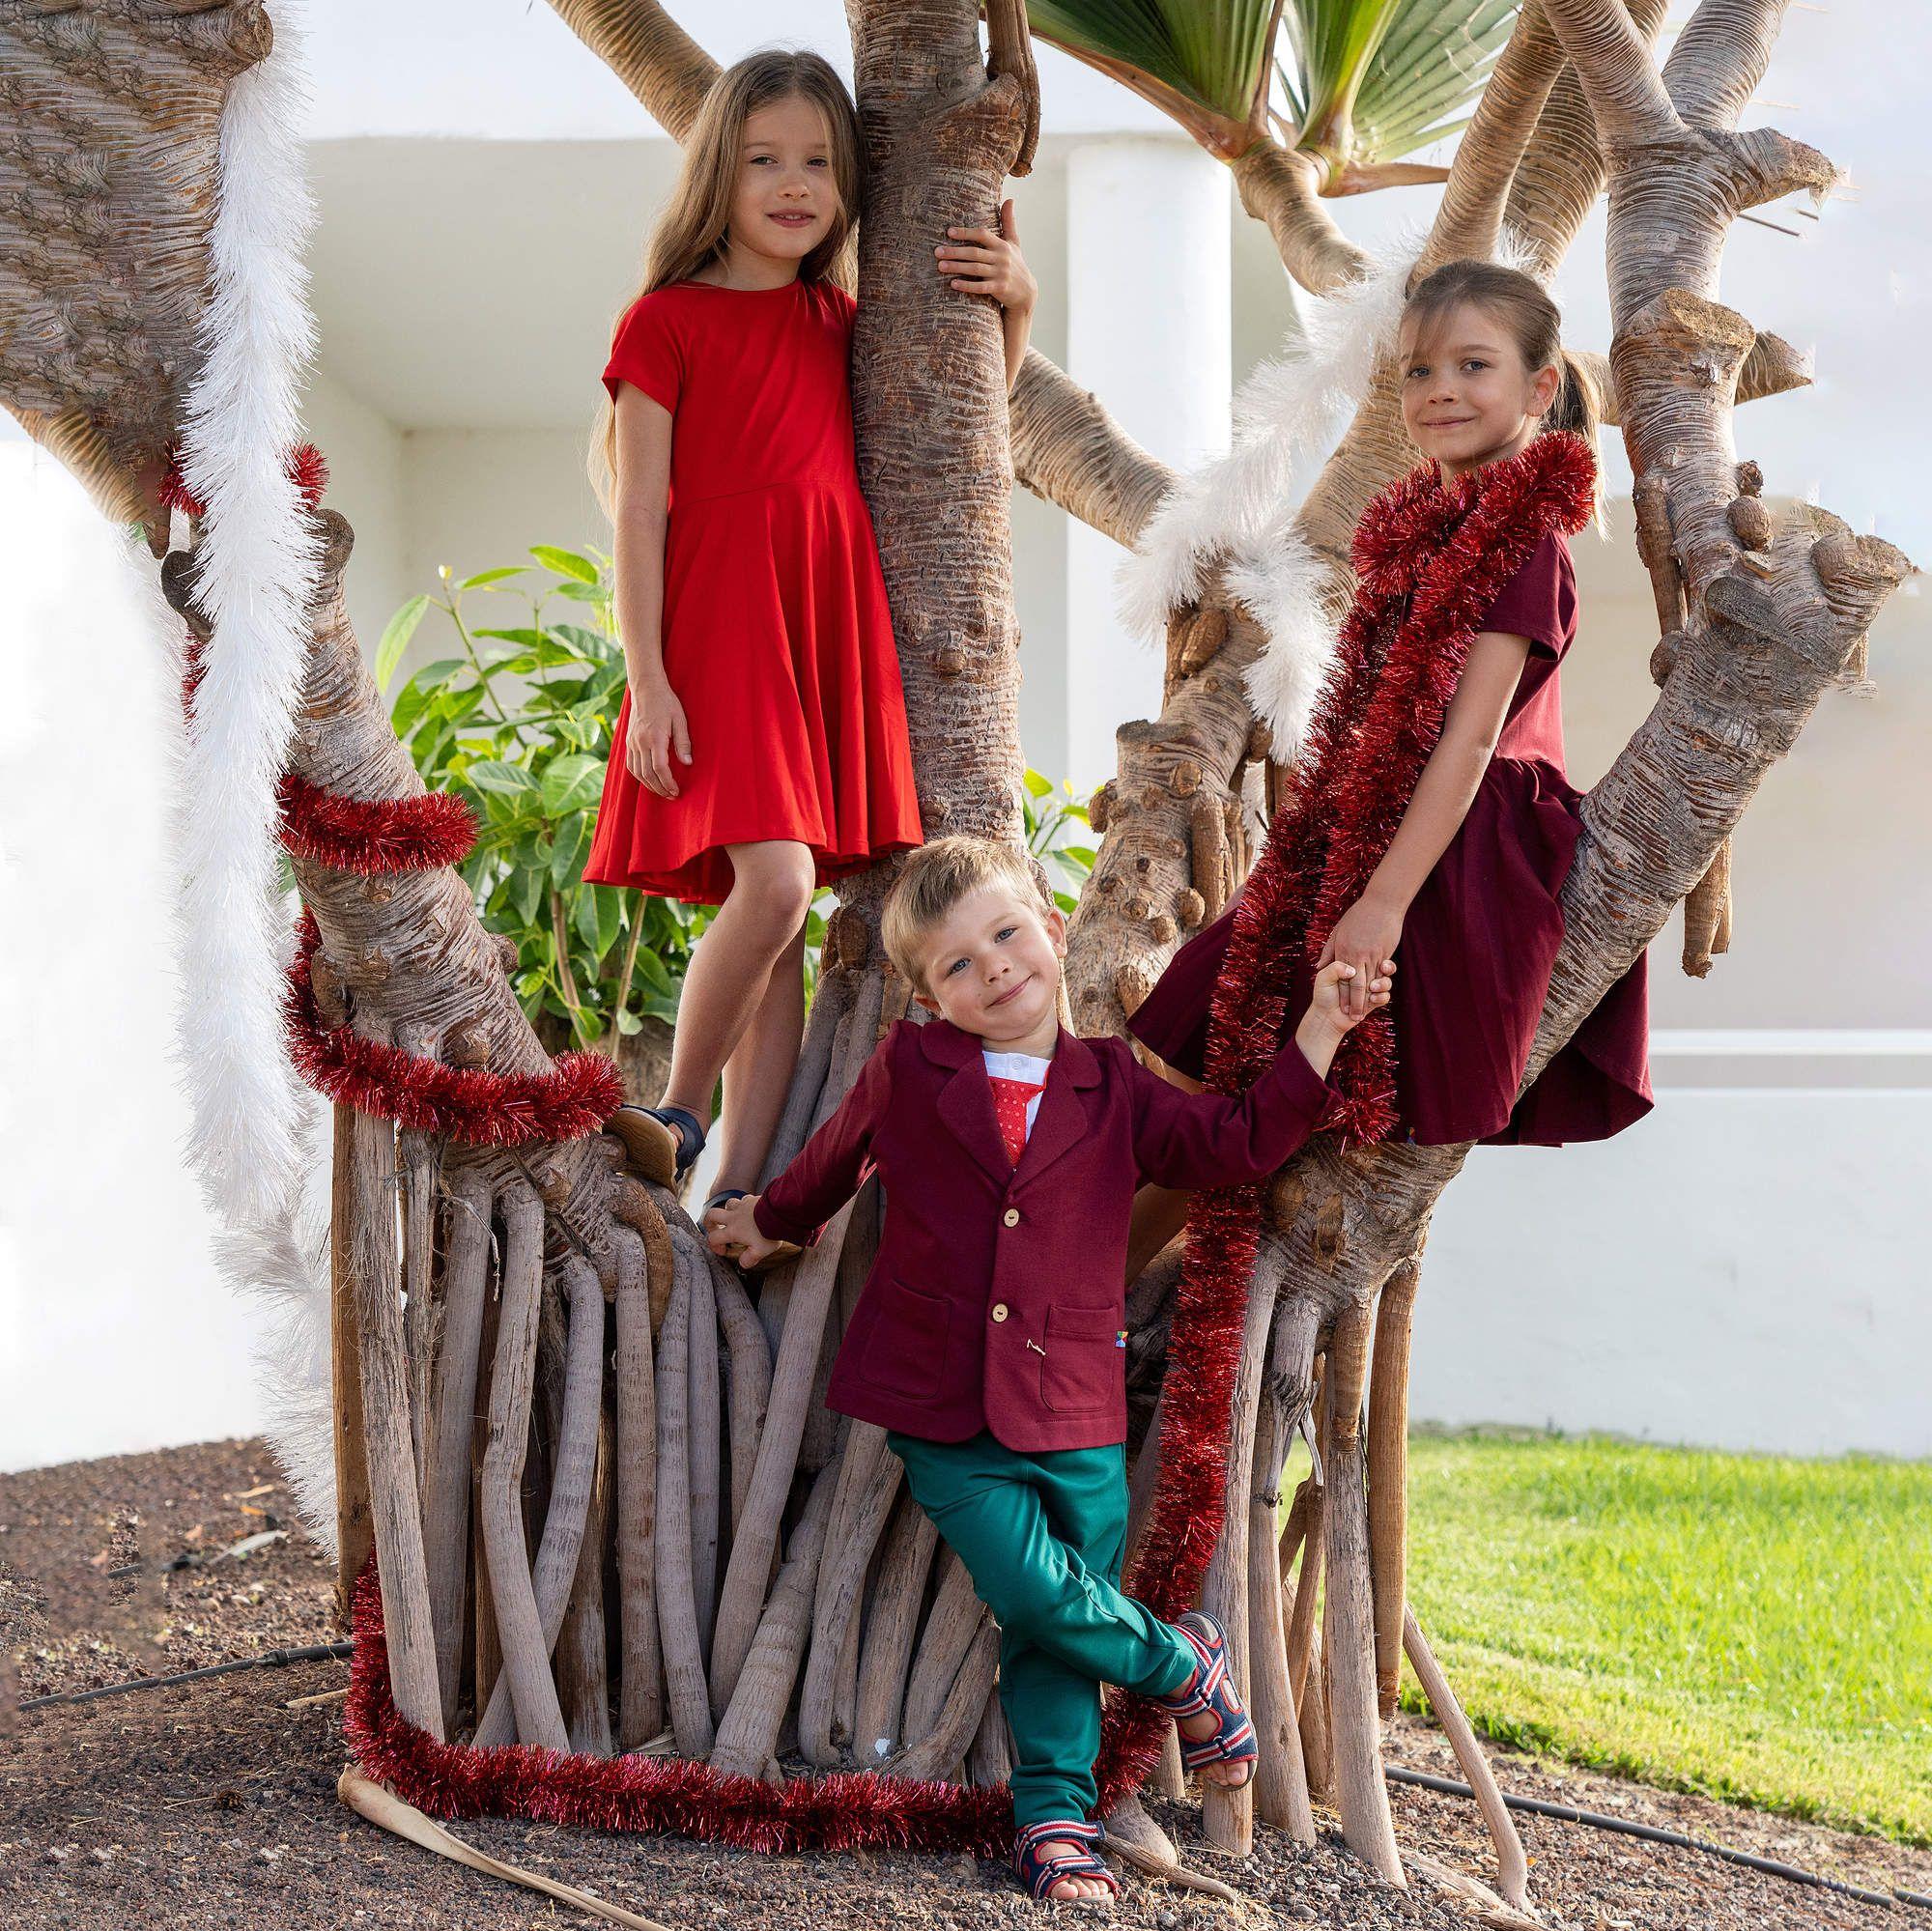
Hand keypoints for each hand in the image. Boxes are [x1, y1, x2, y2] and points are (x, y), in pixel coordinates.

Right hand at [625, 677, 690, 799]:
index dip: (668, 782)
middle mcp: (640, 742)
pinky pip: (630, 764)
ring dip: (649, 785)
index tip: (676, 791)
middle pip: (647, 774)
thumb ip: (683, 743)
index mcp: (655, 737)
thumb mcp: (680, 720)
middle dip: (660, 788)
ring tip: (661, 791)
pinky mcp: (628, 741)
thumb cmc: (666, 702)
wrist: (646, 688)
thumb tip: (687, 763)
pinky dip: (638, 776)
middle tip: (671, 795)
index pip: (659, 768)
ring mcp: (632, 742)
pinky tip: (648, 780)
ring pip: (637, 772)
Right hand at [704, 1193, 782, 1268]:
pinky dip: (744, 1205)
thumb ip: (749, 1259)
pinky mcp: (753, 1198)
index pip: (713, 1238)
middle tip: (715, 1229)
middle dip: (709, 1222)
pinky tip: (751, 1210)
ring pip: (728, 1204)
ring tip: (735, 1218)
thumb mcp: (760, 1251)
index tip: (724, 1251)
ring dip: (728, 1211)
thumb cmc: (769, 1233)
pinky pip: (744, 1199)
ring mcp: (743, 1205)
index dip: (714, 1246)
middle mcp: (734, 1216)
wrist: (780, 1213)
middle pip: (711, 1214)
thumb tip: (743, 1263)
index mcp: (733, 1231)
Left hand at [936, 199, 1035, 311]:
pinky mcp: (1000, 288)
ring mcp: (1001, 274)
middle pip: (975, 252)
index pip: (982, 234)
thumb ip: (1009, 222)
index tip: (949, 232)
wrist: (1027, 292)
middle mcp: (1002, 258)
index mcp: (1002, 245)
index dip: (966, 232)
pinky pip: (981, 287)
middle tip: (937, 251)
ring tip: (940, 266)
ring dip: (957, 267)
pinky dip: (967, 285)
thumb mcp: (1014, 242)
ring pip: (975, 269)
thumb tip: (1010, 199)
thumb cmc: (1016, 264)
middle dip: (955, 252)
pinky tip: (953, 284)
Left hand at [1305, 957, 1393, 1041]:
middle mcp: (1364, 976)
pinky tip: (1372, 999)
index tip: (1367, 964)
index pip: (1367, 958)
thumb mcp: (1324, 978)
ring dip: (1382, 984)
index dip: (1372, 959)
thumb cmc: (1323, 995)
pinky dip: (1381, 997)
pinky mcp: (1375, 1001)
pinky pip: (1385, 996)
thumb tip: (1353, 971)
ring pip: (1386, 982)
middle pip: (1380, 970)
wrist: (1326, 1017)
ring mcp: (1371, 988)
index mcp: (1352, 966)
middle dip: (1379, 973)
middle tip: (1372, 980)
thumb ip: (1335, 968)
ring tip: (1372, 988)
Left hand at [1317, 893, 1404, 1020]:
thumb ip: (1328, 951)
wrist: (1381, 903)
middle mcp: (1357, 955)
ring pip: (1369, 983)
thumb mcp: (1338, 932)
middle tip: (1352, 1019)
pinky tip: (1376, 997)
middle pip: (1356, 985)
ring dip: (1367, 1000)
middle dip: (1354, 1004)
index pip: (1342, 979)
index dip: (1342, 995)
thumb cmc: (1358, 916)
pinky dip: (1380, 987)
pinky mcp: (1385, 954)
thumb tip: (1318, 967)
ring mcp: (1372, 955)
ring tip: (1364, 1014)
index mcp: (1343, 950)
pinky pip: (1382, 975)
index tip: (1339, 1009)